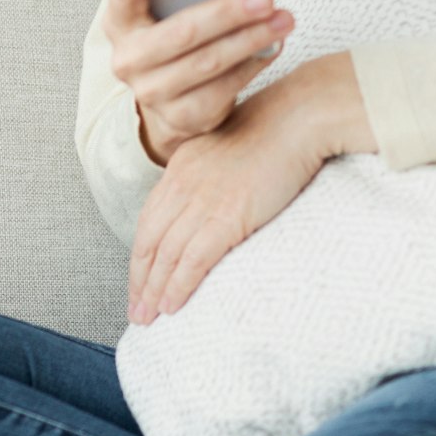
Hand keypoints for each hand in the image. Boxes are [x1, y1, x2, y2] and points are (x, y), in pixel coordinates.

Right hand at [101, 0, 294, 165]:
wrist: (169, 96)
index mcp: (119, 20)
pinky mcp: (182, 117)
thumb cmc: (171, 29)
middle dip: (227, 12)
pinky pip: (224, 90)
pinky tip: (274, 46)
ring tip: (283, 18)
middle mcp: (128, 59)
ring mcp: (152, 92)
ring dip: (251, 39)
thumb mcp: (157, 3)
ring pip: (208, 63)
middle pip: (180, 32)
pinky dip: (252, 65)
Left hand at [128, 87, 324, 324]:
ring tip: (149, 317)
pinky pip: (192, 261)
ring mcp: (202, 201)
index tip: (140, 278)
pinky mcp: (226, 218)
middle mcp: (183, 183)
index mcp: (181, 165)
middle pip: (149, 241)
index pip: (149, 218)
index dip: (141, 253)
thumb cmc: (278, 128)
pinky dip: (178, 286)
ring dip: (154, 291)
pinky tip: (172, 307)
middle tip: (137, 310)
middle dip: (140, 279)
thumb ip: (212, 172)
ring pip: (166, 256)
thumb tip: (215, 199)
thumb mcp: (228, 144)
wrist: (299, 118)